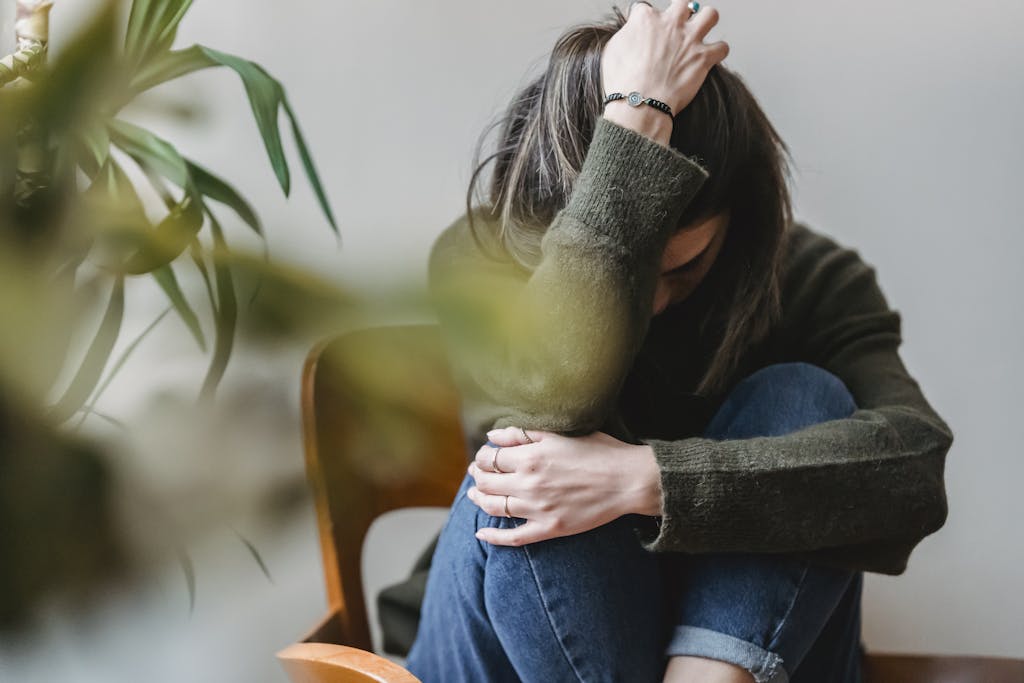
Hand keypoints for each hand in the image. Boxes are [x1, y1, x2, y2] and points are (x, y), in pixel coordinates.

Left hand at [465, 426, 662, 545]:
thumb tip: (492, 437)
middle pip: (487, 482)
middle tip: (476, 473)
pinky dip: (493, 538)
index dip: (482, 457)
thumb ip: (523, 434)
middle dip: (477, 476)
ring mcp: (537, 509)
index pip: (489, 458)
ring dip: (479, 500)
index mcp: (530, 457)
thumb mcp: (560, 434)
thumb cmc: (598, 451)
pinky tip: (481, 535)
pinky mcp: (549, 529)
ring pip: (494, 507)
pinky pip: (513, 538)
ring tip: (475, 495)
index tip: (484, 456)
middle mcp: (528, 483)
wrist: (627, 481)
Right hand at [601, 1, 728, 115]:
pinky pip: (722, 47)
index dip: (645, 21)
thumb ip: (626, 35)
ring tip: (699, 34)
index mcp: (646, 19)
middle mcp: (671, 23)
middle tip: (677, 26)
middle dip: (681, 12)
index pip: (646, 8)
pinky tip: (710, 58)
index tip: (645, 31)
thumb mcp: (612, 51)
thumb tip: (631, 32)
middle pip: (683, 2)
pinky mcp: (703, 58)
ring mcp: (690, 39)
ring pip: (710, 15)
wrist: (639, 104)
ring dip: (706, 23)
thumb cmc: (623, 83)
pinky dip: (718, 52)